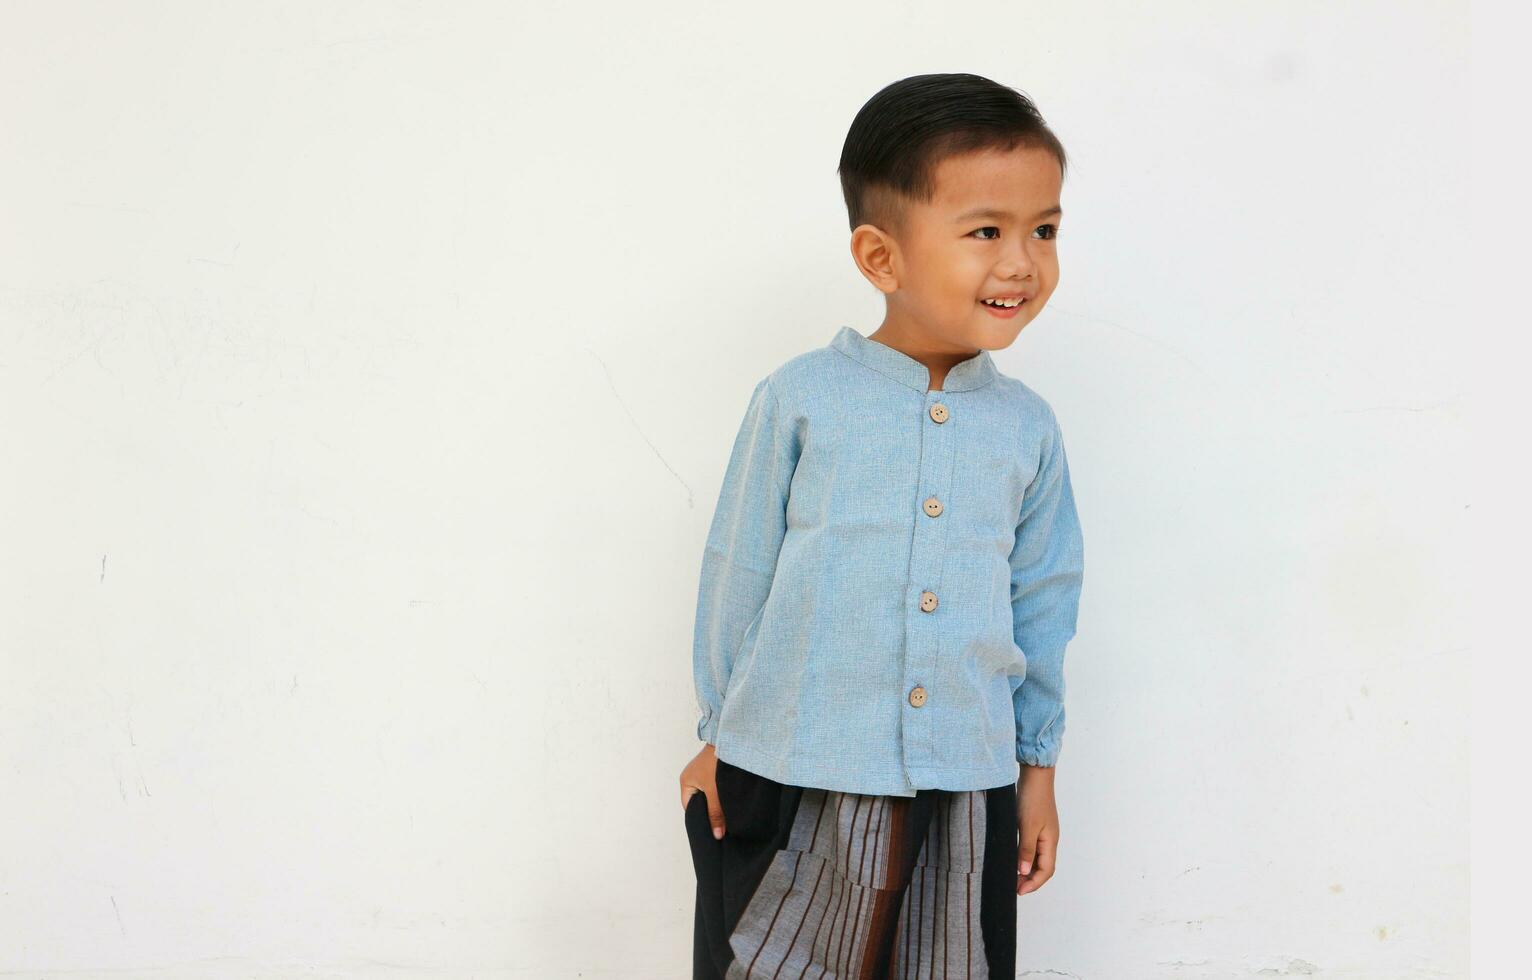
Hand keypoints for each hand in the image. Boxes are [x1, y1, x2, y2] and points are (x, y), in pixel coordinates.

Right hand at [680, 743, 727, 839]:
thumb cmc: (716, 762)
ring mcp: (702, 772)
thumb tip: (717, 835)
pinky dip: (720, 793)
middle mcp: (692, 777)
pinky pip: (714, 786)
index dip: (699, 818)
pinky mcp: (714, 769)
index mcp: (686, 782)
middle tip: (719, 823)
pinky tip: (729, 799)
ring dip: (716, 801)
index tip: (709, 827)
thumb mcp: (715, 792)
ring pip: (708, 794)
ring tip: (725, 812)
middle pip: (698, 801)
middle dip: (708, 811)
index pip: (689, 807)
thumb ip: (716, 814)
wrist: (731, 740)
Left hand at [1016, 764, 1058, 894]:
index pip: (1046, 871)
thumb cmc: (1032, 799)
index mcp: (1050, 842)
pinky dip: (1024, 857)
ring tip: (1012, 877)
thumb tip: (1024, 872)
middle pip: (1043, 867)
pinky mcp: (1036, 825)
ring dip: (1027, 870)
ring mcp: (1043, 832)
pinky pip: (1032, 848)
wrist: (1035, 776)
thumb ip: (1026, 850)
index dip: (1034, 883)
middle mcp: (1049, 840)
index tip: (1019, 892)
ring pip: (1037, 858)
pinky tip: (1013, 858)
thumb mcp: (1027, 826)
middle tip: (1013, 887)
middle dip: (1030, 880)